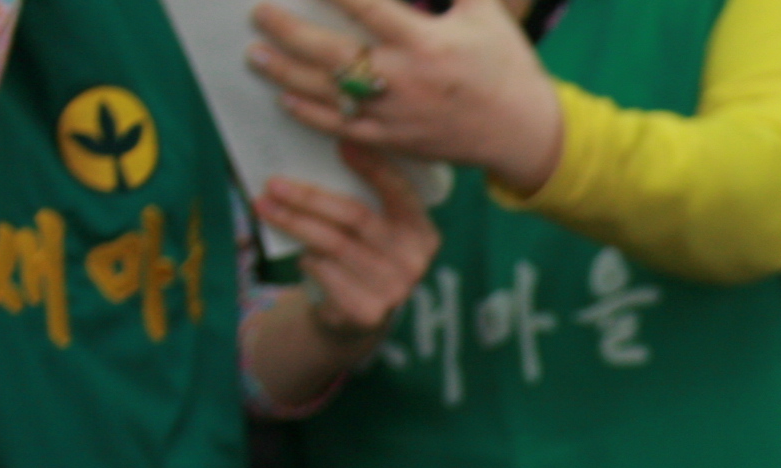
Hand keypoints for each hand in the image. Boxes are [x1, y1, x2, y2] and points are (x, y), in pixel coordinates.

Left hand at [251, 0, 566, 196]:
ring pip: (329, 94)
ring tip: (256, 54)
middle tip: (259, 13)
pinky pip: (344, 130)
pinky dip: (312, 115)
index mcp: (424, 41)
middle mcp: (404, 79)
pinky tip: (286, 99)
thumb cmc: (504, 64)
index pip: (364, 5)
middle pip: (331, 52)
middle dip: (288, 31)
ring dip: (286, 73)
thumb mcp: (484, 10)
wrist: (523, 131)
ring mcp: (396, 114)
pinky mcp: (396, 141)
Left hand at [258, 145, 437, 341]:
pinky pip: (325, 272)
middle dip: (310, 197)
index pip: (399, 193)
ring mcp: (394, 289)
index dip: (373, 167)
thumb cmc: (360, 254)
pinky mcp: (367, 312)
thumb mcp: (371, 226)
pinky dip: (305, 258)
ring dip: (293, 222)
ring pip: (333, 244)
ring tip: (264, 206)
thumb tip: (319, 157)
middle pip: (356, 216)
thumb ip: (361, 198)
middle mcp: (414, 261)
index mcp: (422, 231)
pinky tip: (297, 252)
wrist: (357, 313)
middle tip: (274, 183)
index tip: (341, 144)